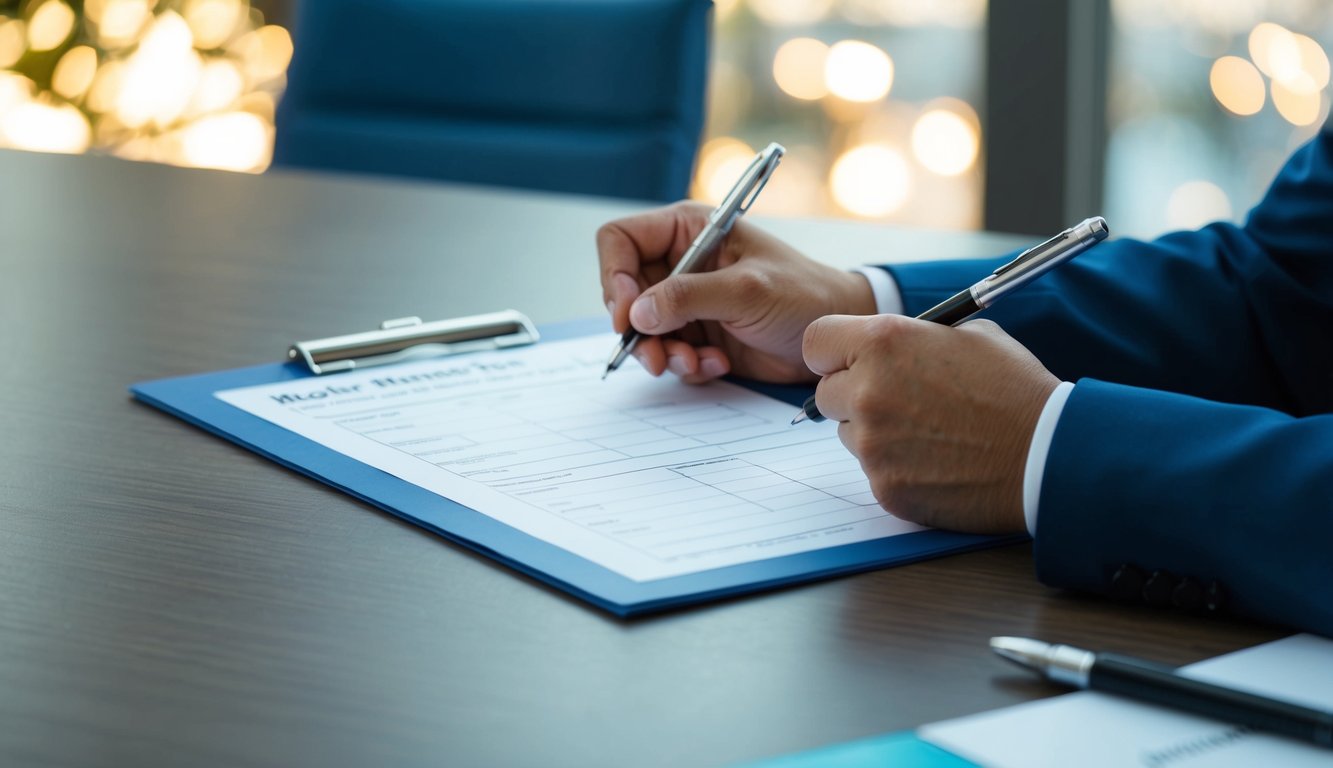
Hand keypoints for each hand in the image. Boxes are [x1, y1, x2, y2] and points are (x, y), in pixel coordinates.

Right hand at [597, 201, 875, 383]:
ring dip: (661, 353)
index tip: (629, 313)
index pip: (621, 239)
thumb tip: (638, 313)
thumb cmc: (803, 294)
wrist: (833, 333)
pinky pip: (667, 352)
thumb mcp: (746, 290)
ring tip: (693, 364)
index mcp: (688, 230)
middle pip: (624, 291)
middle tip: (656, 355)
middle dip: (637, 328)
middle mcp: (680, 262)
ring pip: (641, 329)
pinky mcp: (696, 334)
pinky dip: (685, 366)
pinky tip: (716, 365)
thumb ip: (689, 297)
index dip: (615, 275)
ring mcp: (686, 301)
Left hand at [803, 315, 1059, 533]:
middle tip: (898, 400)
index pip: (815, 343)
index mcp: (884, 342)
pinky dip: (896, 467)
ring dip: (873, 433)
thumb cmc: (1015, 390)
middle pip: (826, 393)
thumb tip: (881, 350)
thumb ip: (912, 340)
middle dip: (853, 395)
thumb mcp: (968, 336)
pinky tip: (936, 461)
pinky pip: (872, 471)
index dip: (832, 353)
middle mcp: (867, 391)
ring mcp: (872, 444)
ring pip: (847, 434)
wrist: (1048, 454)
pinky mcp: (884, 487)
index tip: (847, 361)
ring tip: (927, 432)